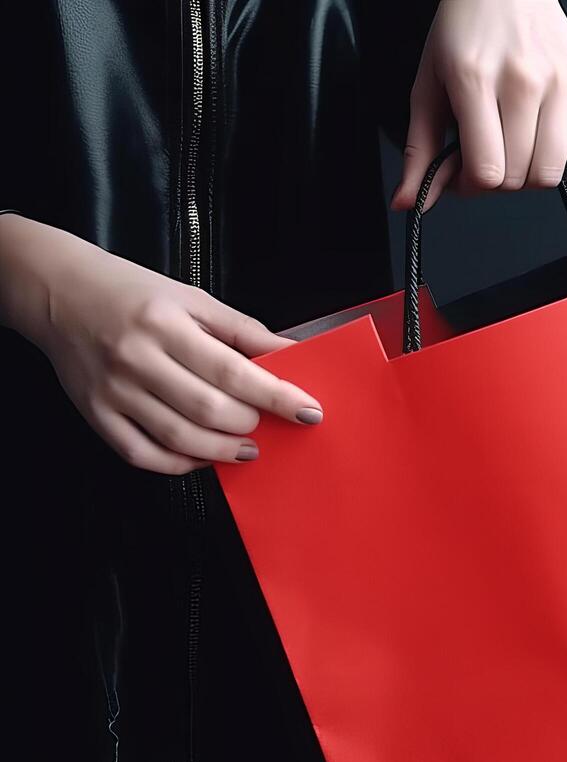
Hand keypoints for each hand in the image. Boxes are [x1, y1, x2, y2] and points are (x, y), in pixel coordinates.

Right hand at [0, 214, 322, 474]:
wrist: (60, 294)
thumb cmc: (133, 294)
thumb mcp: (193, 300)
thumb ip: (244, 331)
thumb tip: (294, 354)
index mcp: (166, 325)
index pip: (232, 370)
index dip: (276, 396)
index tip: (309, 411)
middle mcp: (137, 360)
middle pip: (207, 409)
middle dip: (250, 423)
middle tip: (269, 423)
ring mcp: (114, 391)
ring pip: (178, 438)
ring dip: (223, 450)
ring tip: (247, 447)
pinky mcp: (97, 414)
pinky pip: (142, 454)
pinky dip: (180, 464)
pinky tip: (203, 456)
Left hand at [392, 0, 566, 211]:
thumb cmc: (465, 31)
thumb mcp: (427, 85)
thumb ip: (419, 150)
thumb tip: (407, 202)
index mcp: (474, 79)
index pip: (486, 170)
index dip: (470, 186)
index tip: (464, 174)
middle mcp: (523, 80)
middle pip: (517, 177)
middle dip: (497, 181)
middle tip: (488, 155)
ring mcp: (561, 83)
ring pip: (552, 173)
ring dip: (530, 176)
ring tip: (516, 149)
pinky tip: (546, 144)